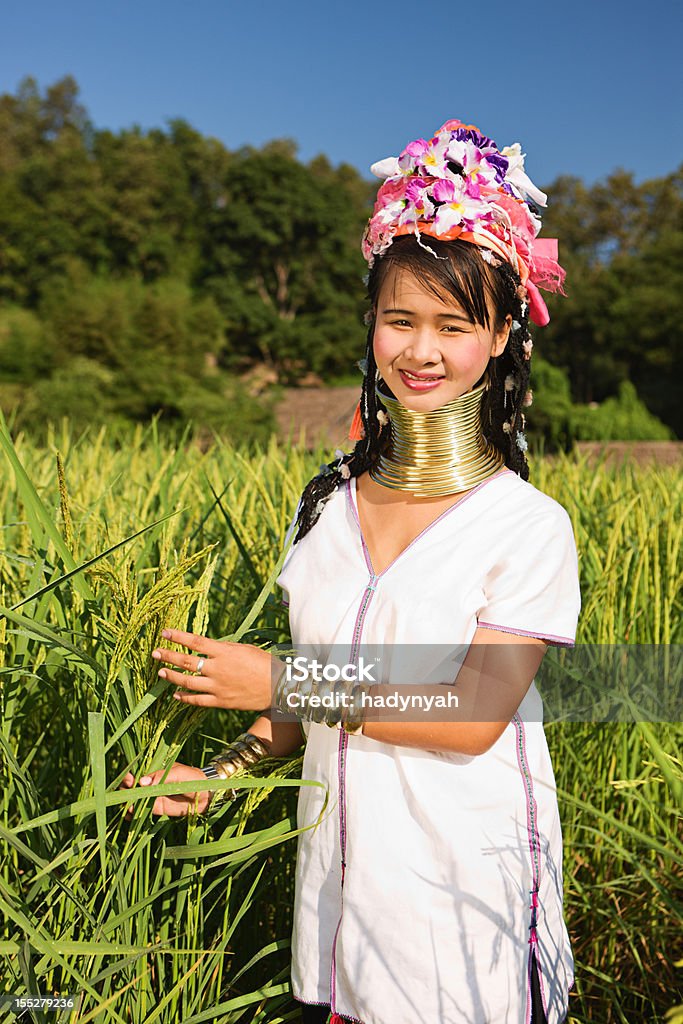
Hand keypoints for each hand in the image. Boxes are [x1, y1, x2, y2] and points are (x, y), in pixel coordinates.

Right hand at [120, 762, 210, 818]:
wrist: (207, 794)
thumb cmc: (194, 778)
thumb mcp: (179, 773)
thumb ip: (161, 777)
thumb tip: (142, 782)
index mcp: (157, 770)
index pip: (139, 772)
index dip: (130, 776)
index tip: (127, 780)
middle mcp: (153, 783)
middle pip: (134, 786)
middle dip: (127, 789)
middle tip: (126, 794)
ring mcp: (154, 796)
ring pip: (136, 799)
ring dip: (129, 802)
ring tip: (127, 807)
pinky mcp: (158, 807)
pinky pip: (143, 810)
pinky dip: (135, 813)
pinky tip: (129, 815)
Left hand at [151, 629, 278, 709]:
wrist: (278, 687)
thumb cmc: (264, 663)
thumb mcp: (244, 648)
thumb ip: (223, 648)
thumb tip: (205, 647)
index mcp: (225, 652)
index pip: (195, 642)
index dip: (178, 637)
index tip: (165, 633)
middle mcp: (218, 669)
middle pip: (186, 661)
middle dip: (168, 656)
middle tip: (155, 652)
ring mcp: (218, 687)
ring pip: (187, 682)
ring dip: (172, 676)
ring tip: (161, 671)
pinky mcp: (221, 702)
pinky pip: (197, 700)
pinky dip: (184, 698)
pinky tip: (175, 694)